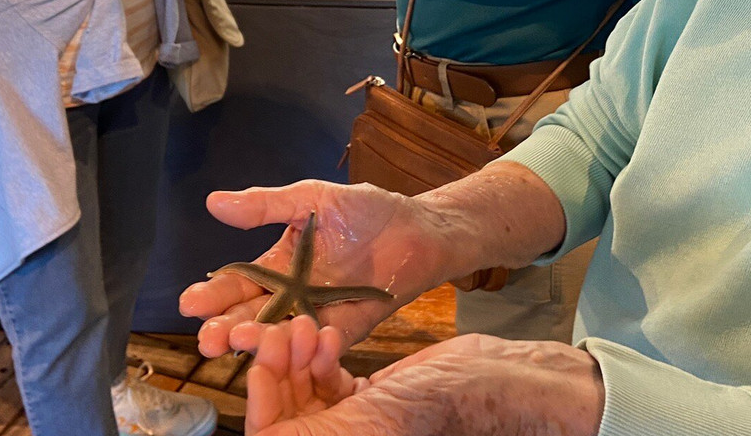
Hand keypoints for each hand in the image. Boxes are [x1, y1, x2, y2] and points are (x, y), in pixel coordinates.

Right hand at [179, 179, 453, 357]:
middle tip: (206, 338)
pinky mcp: (346, 328)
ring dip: (257, 341)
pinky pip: (320, 342)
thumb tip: (214, 202)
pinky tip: (285, 348)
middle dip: (226, 327)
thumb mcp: (313, 199)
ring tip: (235, 343)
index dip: (214, 294)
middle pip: (251, 316)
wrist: (418, 227)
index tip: (190, 302)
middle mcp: (291, 295)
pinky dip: (303, 346)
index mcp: (278, 264)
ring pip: (279, 335)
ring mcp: (317, 314)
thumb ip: (267, 205)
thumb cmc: (366, 211)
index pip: (238, 283)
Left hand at [246, 327, 605, 435]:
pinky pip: (327, 378)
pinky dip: (321, 353)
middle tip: (280, 332)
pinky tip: (328, 333)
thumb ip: (310, 431)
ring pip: (301, 390)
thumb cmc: (439, 408)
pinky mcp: (368, 398)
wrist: (492, 382)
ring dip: (297, 355)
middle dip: (277, 370)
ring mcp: (354, 422)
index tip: (258, 364)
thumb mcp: (367, 421)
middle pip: (283, 412)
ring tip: (307, 325)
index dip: (258, 405)